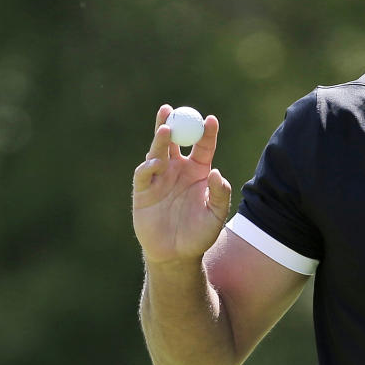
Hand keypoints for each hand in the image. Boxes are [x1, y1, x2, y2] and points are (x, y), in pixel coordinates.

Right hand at [132, 104, 231, 264]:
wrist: (177, 255)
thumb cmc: (200, 234)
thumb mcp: (216, 215)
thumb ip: (220, 194)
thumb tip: (217, 173)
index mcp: (199, 171)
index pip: (203, 146)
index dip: (206, 132)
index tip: (210, 119)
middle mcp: (178, 170)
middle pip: (175, 140)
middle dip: (172, 123)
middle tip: (171, 109)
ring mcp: (160, 178)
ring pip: (157, 151)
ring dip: (160, 139)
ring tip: (165, 129)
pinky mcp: (144, 190)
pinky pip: (144, 172)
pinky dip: (149, 165)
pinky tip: (157, 163)